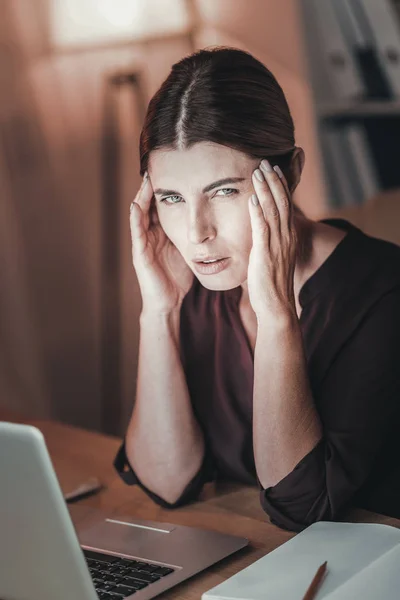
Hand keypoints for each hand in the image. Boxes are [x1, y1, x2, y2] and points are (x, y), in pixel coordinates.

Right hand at [130, 173, 193, 313]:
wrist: (168, 302)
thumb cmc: (178, 278)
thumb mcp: (189, 250)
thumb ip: (195, 235)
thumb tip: (216, 222)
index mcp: (163, 232)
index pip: (163, 204)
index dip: (167, 188)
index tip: (174, 170)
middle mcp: (151, 234)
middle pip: (150, 204)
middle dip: (152, 186)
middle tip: (156, 166)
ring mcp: (143, 243)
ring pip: (140, 213)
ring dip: (141, 196)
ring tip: (145, 179)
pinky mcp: (139, 253)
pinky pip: (136, 232)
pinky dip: (135, 217)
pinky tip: (136, 205)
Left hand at [247, 159, 297, 323]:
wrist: (276, 306)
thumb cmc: (271, 284)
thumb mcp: (272, 258)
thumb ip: (268, 242)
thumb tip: (260, 232)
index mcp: (288, 238)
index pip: (286, 205)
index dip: (280, 186)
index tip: (274, 170)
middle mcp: (286, 238)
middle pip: (282, 202)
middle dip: (273, 181)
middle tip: (266, 162)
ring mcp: (277, 245)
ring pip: (273, 210)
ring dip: (265, 190)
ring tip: (258, 171)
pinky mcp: (265, 254)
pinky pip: (262, 228)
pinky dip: (257, 212)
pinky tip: (252, 198)